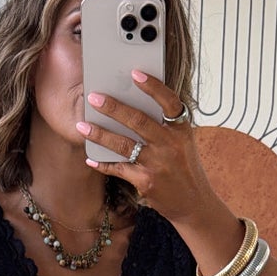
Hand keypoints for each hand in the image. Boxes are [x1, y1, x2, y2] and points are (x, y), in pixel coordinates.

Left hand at [75, 72, 218, 229]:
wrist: (193, 202)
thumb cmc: (184, 166)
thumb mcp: (182, 141)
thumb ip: (164, 125)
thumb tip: (130, 106)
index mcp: (181, 129)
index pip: (169, 102)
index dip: (153, 86)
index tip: (135, 73)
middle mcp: (170, 144)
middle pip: (139, 121)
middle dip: (113, 108)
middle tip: (93, 98)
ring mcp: (157, 164)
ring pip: (124, 145)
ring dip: (100, 134)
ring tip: (83, 126)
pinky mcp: (146, 182)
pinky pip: (119, 169)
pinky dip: (103, 164)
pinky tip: (90, 158)